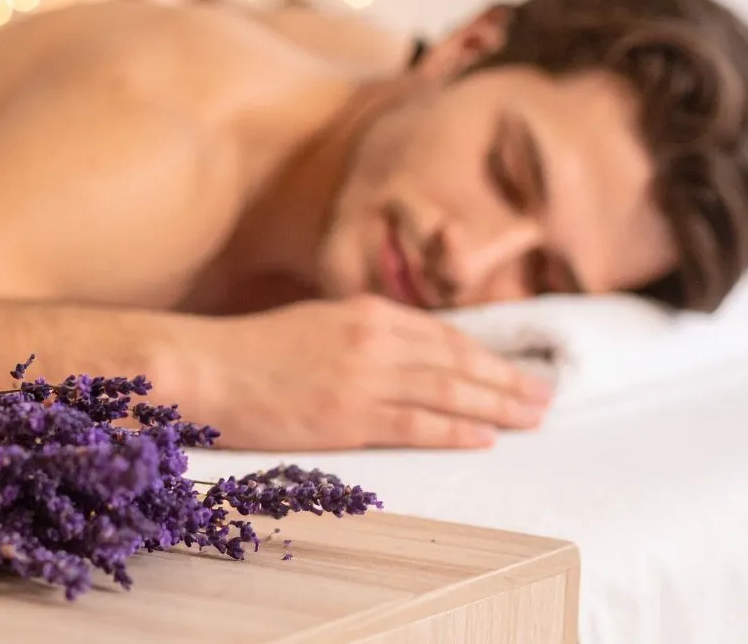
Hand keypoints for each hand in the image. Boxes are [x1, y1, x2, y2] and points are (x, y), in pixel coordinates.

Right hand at [199, 295, 554, 450]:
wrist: (201, 368)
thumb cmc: (249, 350)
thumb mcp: (315, 324)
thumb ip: (362, 334)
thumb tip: (404, 354)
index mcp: (366, 310)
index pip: (443, 335)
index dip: (485, 355)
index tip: (514, 369)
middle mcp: (375, 338)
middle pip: (458, 361)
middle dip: (507, 379)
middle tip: (545, 395)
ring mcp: (364, 377)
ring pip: (449, 391)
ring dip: (497, 405)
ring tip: (532, 416)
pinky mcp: (348, 416)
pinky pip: (416, 424)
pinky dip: (455, 429)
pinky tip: (484, 436)